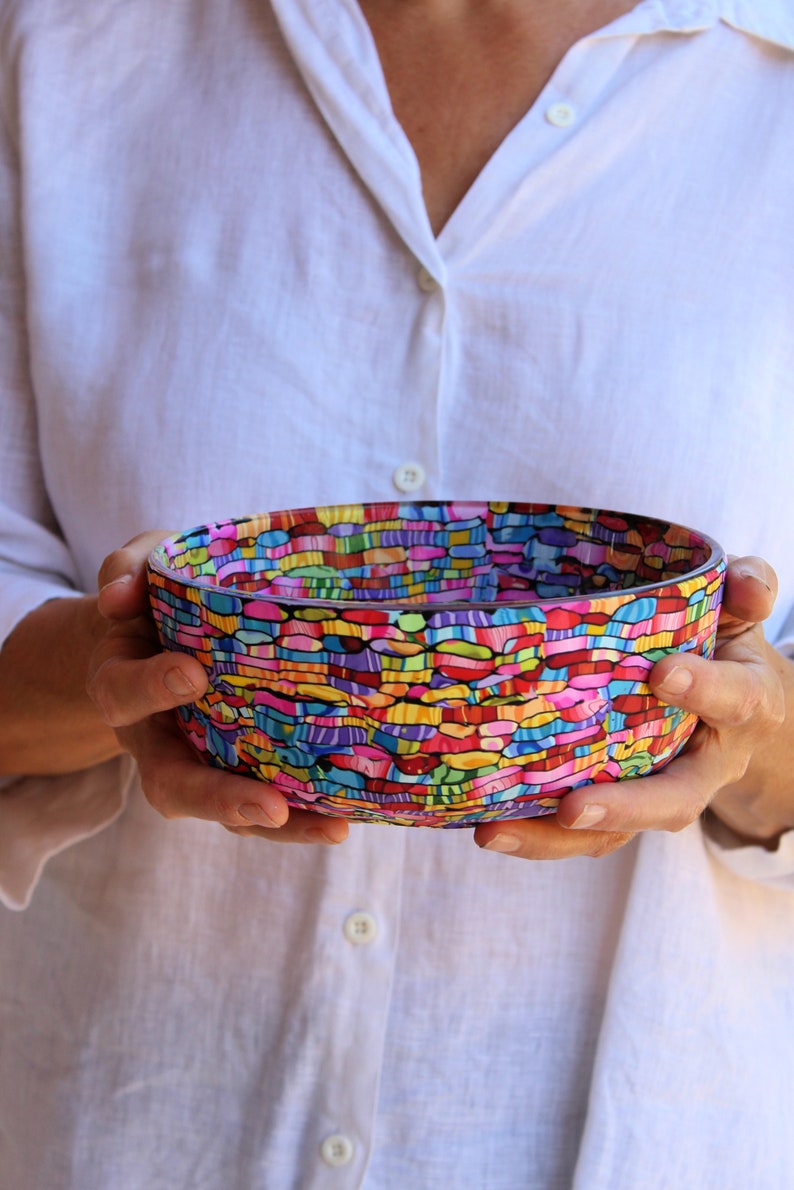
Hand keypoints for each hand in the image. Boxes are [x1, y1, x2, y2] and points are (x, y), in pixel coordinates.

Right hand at [87, 532, 348, 845]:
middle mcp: (155, 737)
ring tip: (330, 828)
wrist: (163, 626)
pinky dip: (300, 815)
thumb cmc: (158, 595)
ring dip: (273, 824)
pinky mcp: (238, 766)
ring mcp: (198, 758)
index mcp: (122, 683)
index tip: (192, 674)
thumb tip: (120, 596)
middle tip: (269, 806)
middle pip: (173, 784)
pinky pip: (263, 800)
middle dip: (220, 799)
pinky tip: (344, 819)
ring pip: (225, 808)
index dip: (150, 689)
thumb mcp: (142, 568)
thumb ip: (129, 571)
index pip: (122, 694)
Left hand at [473, 556, 789, 859]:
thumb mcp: (741, 615)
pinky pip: (584, 834)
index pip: (733, 699)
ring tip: (496, 831)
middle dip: (624, 807)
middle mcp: (704, 766)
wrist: (741, 718)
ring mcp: (660, 794)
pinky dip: (536, 835)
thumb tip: (745, 580)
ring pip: (618, 832)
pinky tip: (485, 825)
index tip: (664, 673)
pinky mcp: (621, 807)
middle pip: (673, 800)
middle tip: (574, 807)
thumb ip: (747, 590)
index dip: (704, 688)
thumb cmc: (728, 653)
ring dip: (556, 838)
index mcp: (742, 706)